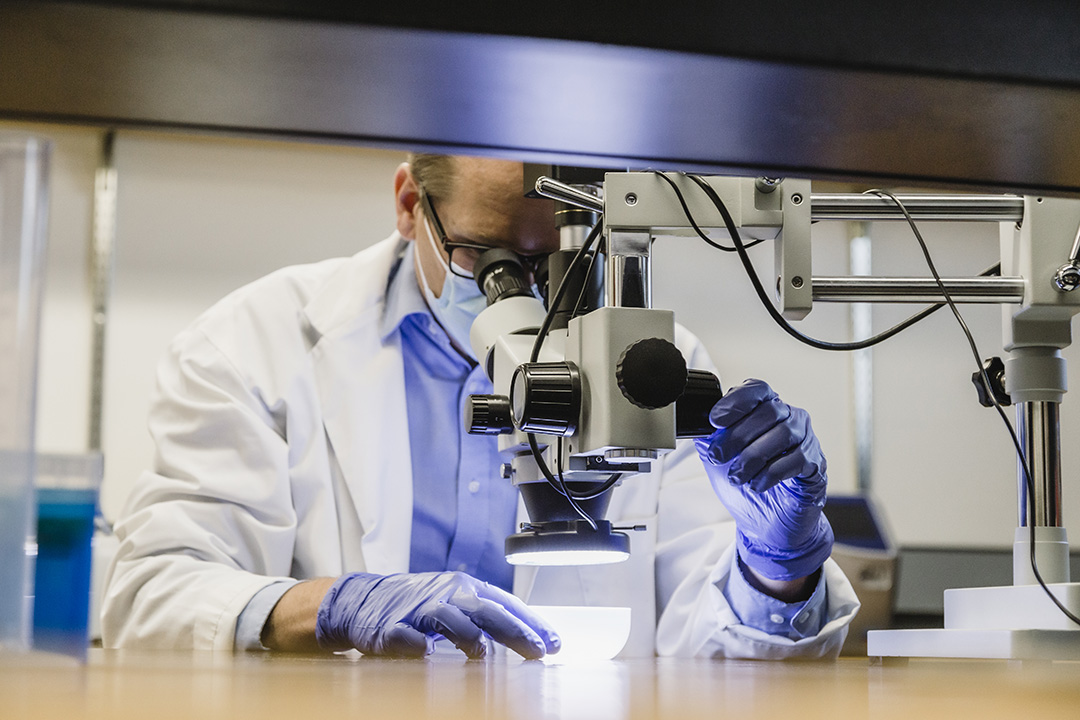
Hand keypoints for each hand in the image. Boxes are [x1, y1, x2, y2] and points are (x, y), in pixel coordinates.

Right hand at [315, 571, 560, 658]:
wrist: (364, 600)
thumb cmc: (418, 604)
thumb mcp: (456, 602)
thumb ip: (487, 617)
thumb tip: (529, 635)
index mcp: (466, 588)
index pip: (506, 603)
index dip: (532, 623)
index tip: (555, 644)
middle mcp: (447, 594)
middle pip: (486, 610)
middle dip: (514, 632)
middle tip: (537, 651)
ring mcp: (419, 609)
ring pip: (449, 619)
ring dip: (469, 637)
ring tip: (484, 655)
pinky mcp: (392, 627)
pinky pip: (408, 636)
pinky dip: (418, 645)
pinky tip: (428, 654)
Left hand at [694, 379, 832, 581]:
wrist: (764, 525)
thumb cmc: (745, 484)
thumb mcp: (718, 458)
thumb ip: (709, 438)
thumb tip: (695, 423)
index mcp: (764, 410)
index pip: (757, 390)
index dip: (736, 402)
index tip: (715, 421)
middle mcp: (789, 419)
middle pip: (768, 411)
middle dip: (737, 435)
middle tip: (718, 455)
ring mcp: (806, 440)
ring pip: (783, 433)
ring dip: (753, 456)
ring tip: (737, 476)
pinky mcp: (815, 464)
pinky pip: (797, 458)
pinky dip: (772, 473)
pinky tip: (757, 485)